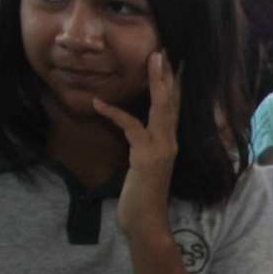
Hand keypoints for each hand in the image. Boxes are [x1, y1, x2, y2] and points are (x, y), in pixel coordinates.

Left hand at [95, 51, 177, 237]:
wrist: (146, 221)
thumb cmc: (141, 197)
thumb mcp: (143, 166)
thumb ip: (142, 147)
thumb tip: (135, 132)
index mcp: (169, 143)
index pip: (173, 109)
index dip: (172, 87)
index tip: (171, 65)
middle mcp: (170, 142)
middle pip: (172, 103)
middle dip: (169, 77)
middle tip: (164, 52)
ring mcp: (161, 149)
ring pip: (162, 109)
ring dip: (158, 83)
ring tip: (153, 61)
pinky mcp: (147, 156)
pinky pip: (132, 127)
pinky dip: (115, 114)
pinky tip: (98, 103)